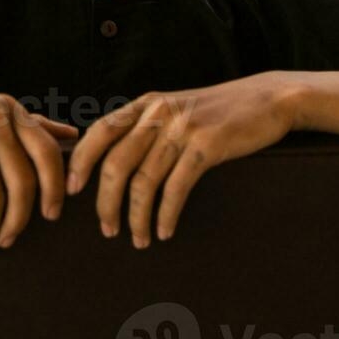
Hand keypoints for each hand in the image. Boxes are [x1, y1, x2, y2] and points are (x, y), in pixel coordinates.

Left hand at [65, 71, 301, 247]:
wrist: (267, 98)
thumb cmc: (218, 111)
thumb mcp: (175, 107)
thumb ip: (146, 126)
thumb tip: (112, 163)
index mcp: (146, 103)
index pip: (100, 132)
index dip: (81, 163)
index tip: (71, 191)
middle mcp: (159, 112)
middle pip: (115, 163)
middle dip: (105, 202)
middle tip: (107, 229)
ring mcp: (182, 127)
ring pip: (144, 181)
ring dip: (136, 217)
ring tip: (137, 240)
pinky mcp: (207, 145)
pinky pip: (176, 187)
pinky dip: (165, 215)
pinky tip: (164, 231)